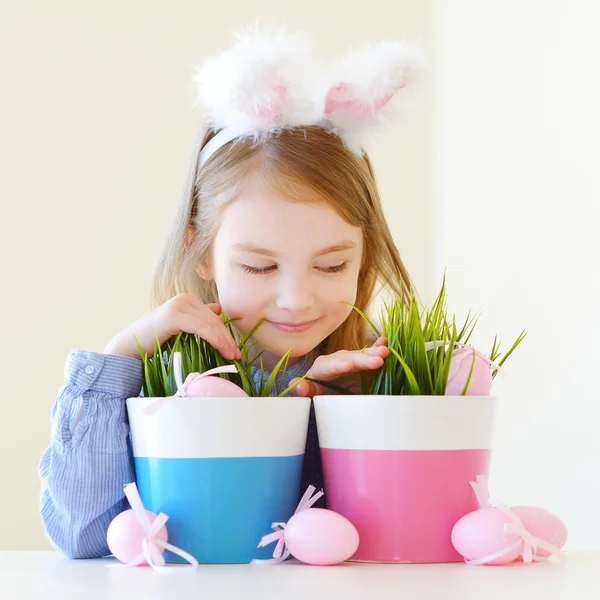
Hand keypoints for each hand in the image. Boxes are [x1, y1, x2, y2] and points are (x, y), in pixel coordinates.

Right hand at [103, 293, 241, 360]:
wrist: (128, 348)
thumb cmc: (153, 342)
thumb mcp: (180, 328)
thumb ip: (197, 318)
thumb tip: (218, 309)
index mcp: (187, 301)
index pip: (214, 317)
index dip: (227, 333)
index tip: (235, 350)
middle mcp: (184, 299)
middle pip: (214, 320)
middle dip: (228, 338)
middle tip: (237, 355)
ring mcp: (178, 306)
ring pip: (210, 324)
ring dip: (224, 341)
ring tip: (232, 356)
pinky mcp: (174, 316)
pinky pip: (201, 327)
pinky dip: (213, 338)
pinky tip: (221, 348)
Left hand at [290, 336, 388, 397]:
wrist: (328, 392)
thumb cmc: (317, 392)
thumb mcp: (310, 393)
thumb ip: (304, 390)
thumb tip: (300, 386)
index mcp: (322, 367)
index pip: (329, 366)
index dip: (338, 365)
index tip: (348, 366)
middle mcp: (338, 360)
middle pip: (350, 358)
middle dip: (363, 359)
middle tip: (378, 360)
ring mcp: (352, 360)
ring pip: (362, 355)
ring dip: (374, 352)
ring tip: (385, 352)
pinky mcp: (363, 363)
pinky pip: (370, 354)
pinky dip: (377, 347)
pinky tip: (385, 342)